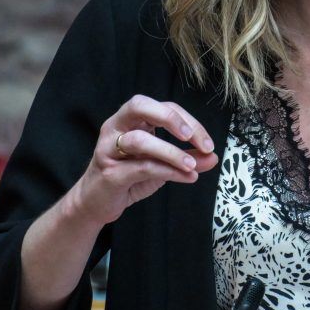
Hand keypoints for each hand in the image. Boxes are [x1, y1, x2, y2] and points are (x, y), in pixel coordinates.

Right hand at [69, 95, 217, 225]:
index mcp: (131, 119)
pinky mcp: (109, 172)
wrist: (96, 203)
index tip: (207, 142)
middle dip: (169, 118)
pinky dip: (167, 171)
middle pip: (139, 106)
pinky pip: (141, 167)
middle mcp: (116, 127)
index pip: (163, 106)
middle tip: (190, 137)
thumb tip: (213, 157)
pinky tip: (186, 177)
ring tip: (193, 165)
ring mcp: (109, 149)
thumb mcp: (162, 164)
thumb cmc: (129, 177)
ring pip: (140, 140)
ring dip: (171, 152)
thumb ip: (187, 158)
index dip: (187, 120)